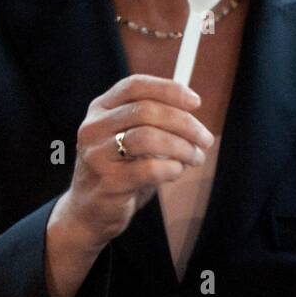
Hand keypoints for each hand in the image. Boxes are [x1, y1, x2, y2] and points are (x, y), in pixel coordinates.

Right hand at [48, 75, 213, 264]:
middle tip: (205, 140)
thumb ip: (155, 120)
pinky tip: (176, 171)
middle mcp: (93, 127)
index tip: (196, 102)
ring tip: (195, 158)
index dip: (169, 90)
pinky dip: (171, 168)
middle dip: (185, 123)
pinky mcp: (107, 182)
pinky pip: (148, 168)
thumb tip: (192, 106)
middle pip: (146, 110)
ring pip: (147, 137)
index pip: (135, 86)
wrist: (90, 211)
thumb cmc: (121, 169)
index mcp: (100, 109)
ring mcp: (96, 154)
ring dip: (182, 147)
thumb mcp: (132, 137)